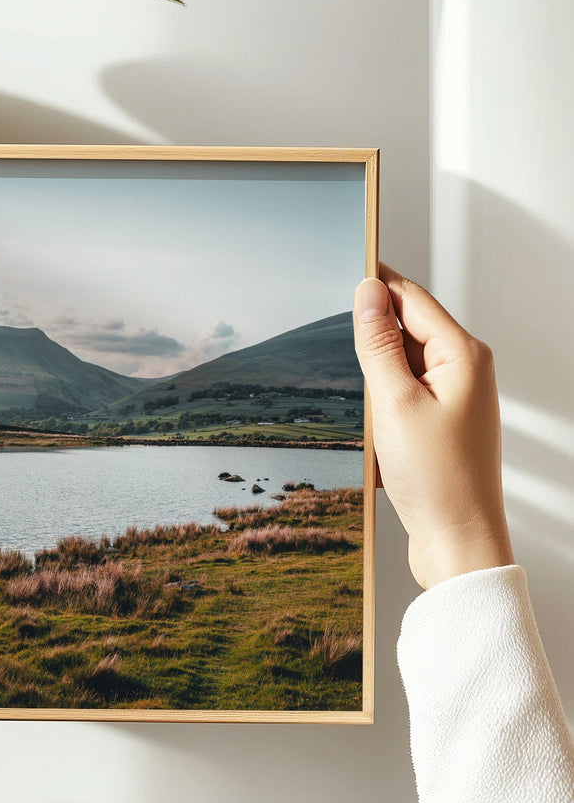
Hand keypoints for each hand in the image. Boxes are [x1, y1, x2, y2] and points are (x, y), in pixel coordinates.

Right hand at [353, 264, 513, 589]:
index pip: (412, 299)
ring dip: (375, 375)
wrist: (458, 541)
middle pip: (408, 329)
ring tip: (365, 408)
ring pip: (403, 364)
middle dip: (372, 334)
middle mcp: (466, 370)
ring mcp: (456, 398)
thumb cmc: (435, 478)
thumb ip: (379, 343)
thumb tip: (368, 292)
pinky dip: (383, 401)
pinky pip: (405, 393)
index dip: (376, 282)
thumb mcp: (394, 403)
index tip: (344, 261)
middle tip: (337, 341)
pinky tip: (372, 428)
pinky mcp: (443, 422)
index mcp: (464, 355)